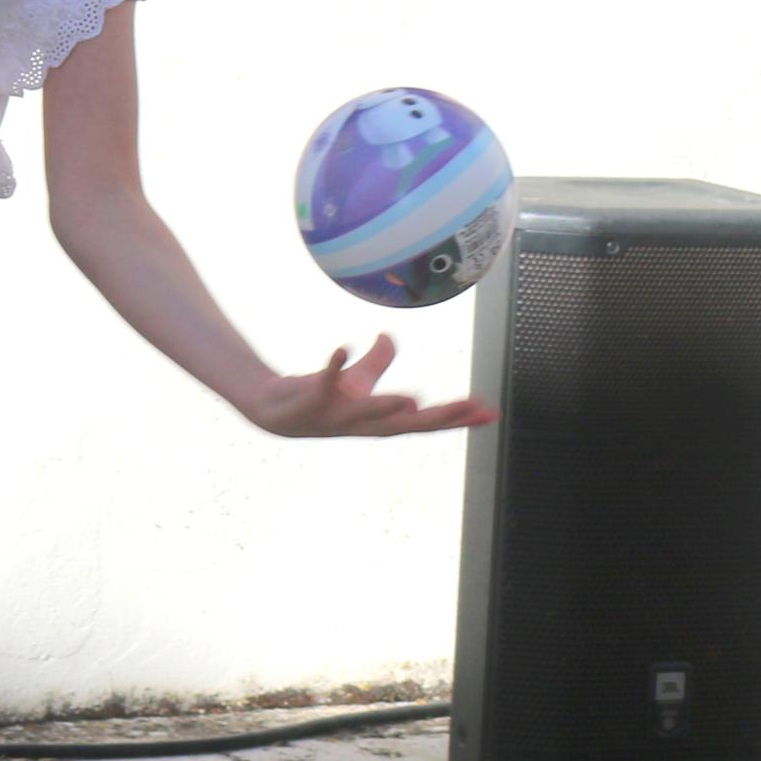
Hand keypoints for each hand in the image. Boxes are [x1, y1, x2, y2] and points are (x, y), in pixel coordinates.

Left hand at [233, 336, 491, 438]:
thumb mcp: (354, 380)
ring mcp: (334, 416)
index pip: (425, 422)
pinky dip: (332, 367)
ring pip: (364, 415)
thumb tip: (388, 336)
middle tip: (471, 410)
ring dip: (386, 408)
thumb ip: (376, 362)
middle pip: (404, 424)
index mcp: (378, 420)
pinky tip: (341, 348)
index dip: (457, 418)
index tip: (489, 413)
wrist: (271, 410)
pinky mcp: (308, 402)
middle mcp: (360, 424)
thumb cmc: (318, 397)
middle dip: (438, 418)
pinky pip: (322, 383)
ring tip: (413, 401)